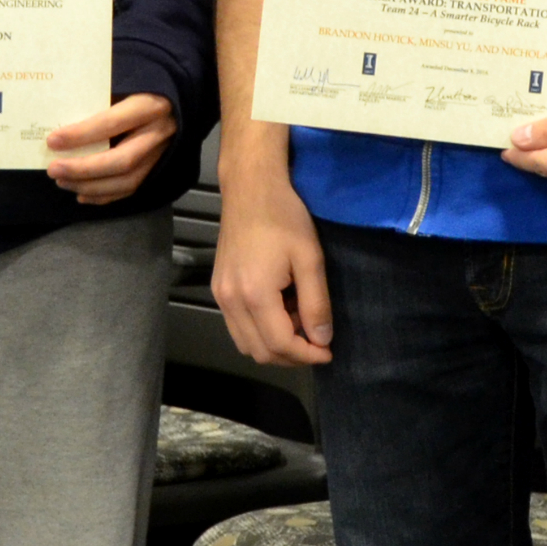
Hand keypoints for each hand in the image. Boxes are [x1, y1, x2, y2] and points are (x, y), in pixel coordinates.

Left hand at [47, 94, 176, 203]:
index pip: (113, 123)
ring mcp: (162, 153)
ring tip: (62, 181)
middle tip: (53, 170)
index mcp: (150, 105)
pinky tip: (82, 195)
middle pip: (122, 160)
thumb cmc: (143, 84)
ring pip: (128, 180)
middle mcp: (159, 132)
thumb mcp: (125, 80)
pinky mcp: (158, 166)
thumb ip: (100, 95)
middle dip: (83, 169)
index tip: (53, 141)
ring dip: (91, 186)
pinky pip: (132, 188)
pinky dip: (105, 196)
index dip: (82, 135)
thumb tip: (59, 114)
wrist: (177, 98)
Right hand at [208, 124, 331, 365]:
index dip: (307, 355)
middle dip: (292, 356)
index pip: (280, 345)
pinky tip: (280, 312)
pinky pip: (237, 327)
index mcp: (254, 295)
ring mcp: (220, 296)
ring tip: (299, 325)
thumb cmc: (285, 217)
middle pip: (260, 352)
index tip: (328, 351)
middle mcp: (230, 301)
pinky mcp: (218, 289)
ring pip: (246, 344)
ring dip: (275, 346)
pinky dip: (260, 332)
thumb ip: (316, 303)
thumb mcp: (310, 258)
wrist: (251, 189)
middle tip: (317, 341)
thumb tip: (322, 340)